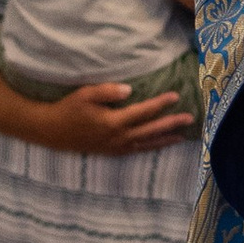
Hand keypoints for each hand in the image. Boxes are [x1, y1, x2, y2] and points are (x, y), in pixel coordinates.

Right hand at [36, 79, 194, 155]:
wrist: (53, 131)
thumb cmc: (69, 109)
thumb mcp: (85, 94)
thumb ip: (108, 91)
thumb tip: (130, 90)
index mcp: (113, 122)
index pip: (142, 112)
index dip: (160, 104)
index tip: (175, 96)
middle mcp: (118, 137)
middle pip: (150, 130)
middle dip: (171, 124)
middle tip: (189, 118)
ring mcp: (116, 147)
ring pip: (147, 143)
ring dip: (166, 138)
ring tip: (183, 135)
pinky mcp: (113, 152)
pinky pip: (138, 150)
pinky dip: (152, 147)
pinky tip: (160, 143)